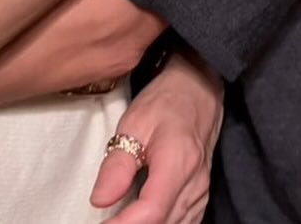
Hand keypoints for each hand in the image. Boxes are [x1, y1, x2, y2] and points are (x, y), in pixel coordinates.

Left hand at [90, 51, 222, 223]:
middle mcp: (194, 185)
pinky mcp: (200, 198)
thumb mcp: (134, 123)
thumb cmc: (166, 102)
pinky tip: (143, 218)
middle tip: (106, 222)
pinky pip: (184, 223)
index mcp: (178, 163)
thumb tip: (100, 200)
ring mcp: (201, 194)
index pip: (151, 210)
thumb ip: (117, 164)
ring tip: (120, 218)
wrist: (197, 89)